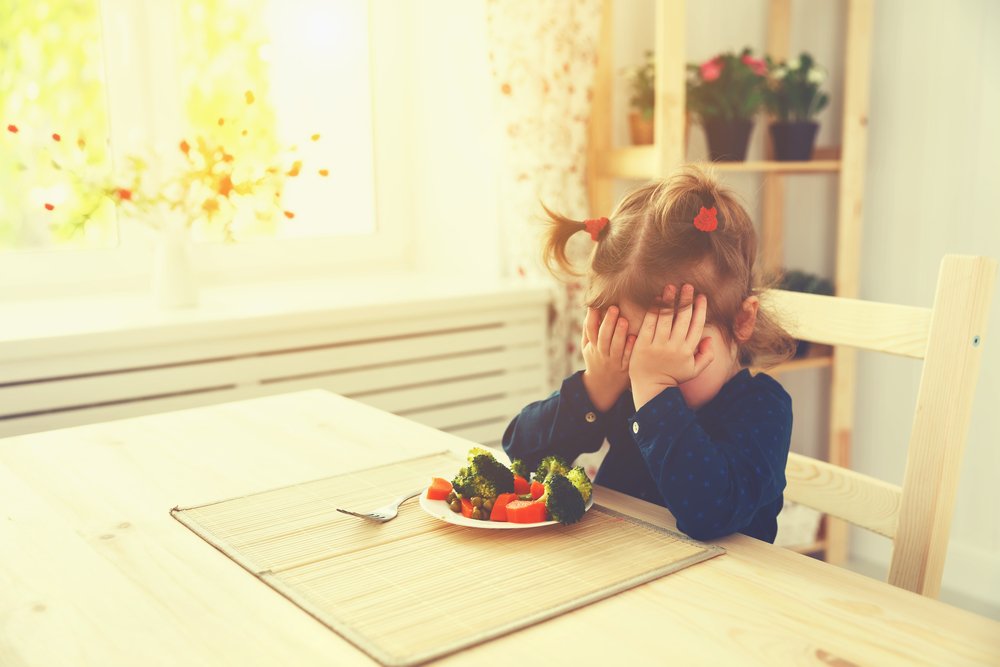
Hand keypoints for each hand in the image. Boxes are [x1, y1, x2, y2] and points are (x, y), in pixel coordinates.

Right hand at [580, 306, 635, 412]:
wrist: (602, 385)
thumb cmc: (596, 359)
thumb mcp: (587, 346)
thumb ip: (588, 329)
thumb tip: (591, 307)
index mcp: (592, 345)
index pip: (590, 329)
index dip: (592, 317)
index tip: (596, 304)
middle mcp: (602, 353)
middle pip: (603, 337)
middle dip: (608, 323)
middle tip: (614, 308)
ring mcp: (613, 361)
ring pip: (615, 347)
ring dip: (619, 334)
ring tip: (624, 320)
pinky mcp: (625, 368)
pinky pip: (627, 358)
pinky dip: (630, 348)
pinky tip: (634, 338)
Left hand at [630, 283, 714, 409]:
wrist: (651, 389)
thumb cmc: (674, 377)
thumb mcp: (695, 370)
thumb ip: (706, 355)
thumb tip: (710, 338)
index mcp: (688, 351)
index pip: (697, 326)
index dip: (700, 309)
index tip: (701, 296)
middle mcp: (674, 347)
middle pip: (682, 319)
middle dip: (686, 300)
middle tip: (688, 286)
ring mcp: (658, 346)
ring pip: (666, 318)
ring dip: (669, 301)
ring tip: (672, 287)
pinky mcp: (643, 345)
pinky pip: (649, 324)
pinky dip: (653, 311)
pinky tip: (657, 299)